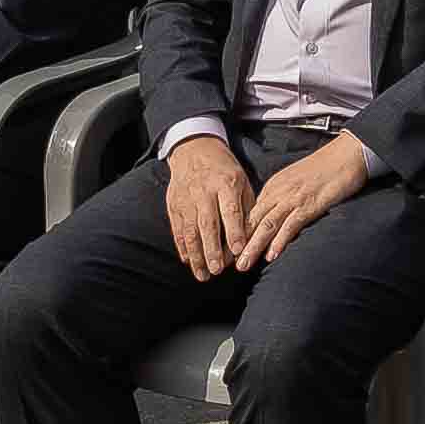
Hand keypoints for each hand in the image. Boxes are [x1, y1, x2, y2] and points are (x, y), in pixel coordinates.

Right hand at [163, 131, 256, 275]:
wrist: (194, 149)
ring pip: (190, 230)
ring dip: (196, 254)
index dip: (234, 232)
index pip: (230, 210)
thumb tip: (250, 238)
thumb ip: (246, 208)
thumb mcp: (242, 181)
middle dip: (212, 249)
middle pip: (208, 223)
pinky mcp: (174, 203)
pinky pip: (177, 229)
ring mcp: (186, 198)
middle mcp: (204, 191)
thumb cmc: (225, 170)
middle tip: (218, 270)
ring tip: (203, 274)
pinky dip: (183, 246)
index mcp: (226, 183)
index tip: (238, 251)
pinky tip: (189, 261)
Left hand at [237, 129, 374, 266]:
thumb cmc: (326, 167)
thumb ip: (283, 196)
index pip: (251, 213)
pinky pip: (291, 225)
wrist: (347, 153)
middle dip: (240, 244)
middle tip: (227, 264)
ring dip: (254, 247)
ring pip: (267, 225)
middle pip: (253, 221)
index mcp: (274, 186)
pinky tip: (272, 255)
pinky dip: (280, 241)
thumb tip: (275, 216)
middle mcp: (279, 192)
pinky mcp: (310, 204)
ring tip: (244, 265)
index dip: (239, 233)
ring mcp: (294, 198)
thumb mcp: (296, 180)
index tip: (231, 251)